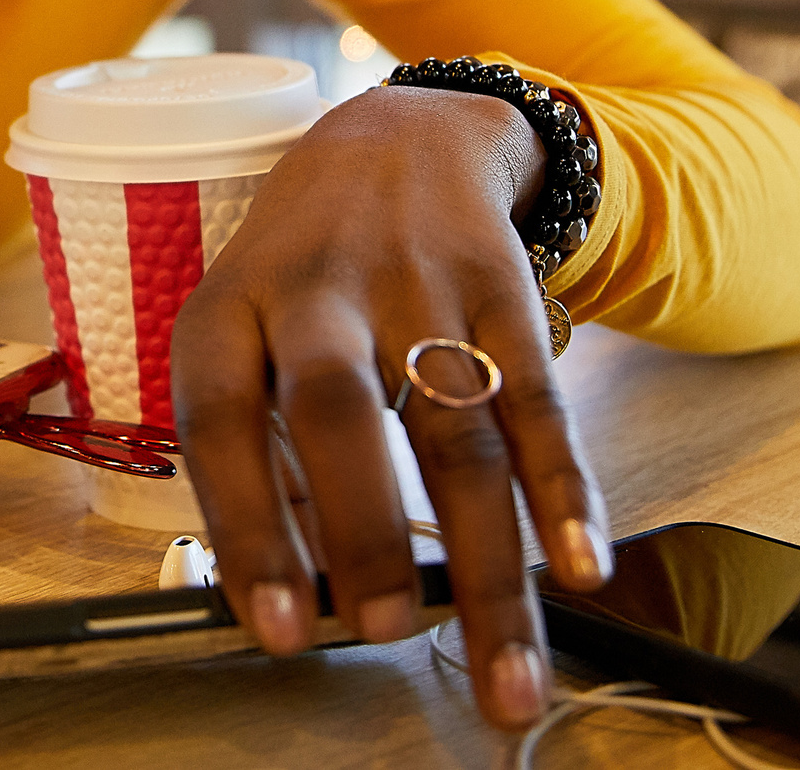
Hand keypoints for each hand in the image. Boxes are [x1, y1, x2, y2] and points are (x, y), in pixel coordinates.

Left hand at [170, 85, 611, 730]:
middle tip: (381, 633)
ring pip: (454, 429)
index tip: (277, 628)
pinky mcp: (501, 286)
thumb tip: (291, 596)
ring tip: (502, 666)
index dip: (249, 527)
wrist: (402, 134)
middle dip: (363, 531)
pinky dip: (564, 490)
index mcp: (230, 308)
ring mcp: (415, 281)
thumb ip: (261, 455)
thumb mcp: (248, 332)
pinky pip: (537, 398)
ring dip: (484, 558)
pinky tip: (578, 564)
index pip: (221, 420)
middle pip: (337, 409)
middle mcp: (318, 289)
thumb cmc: (307, 269)